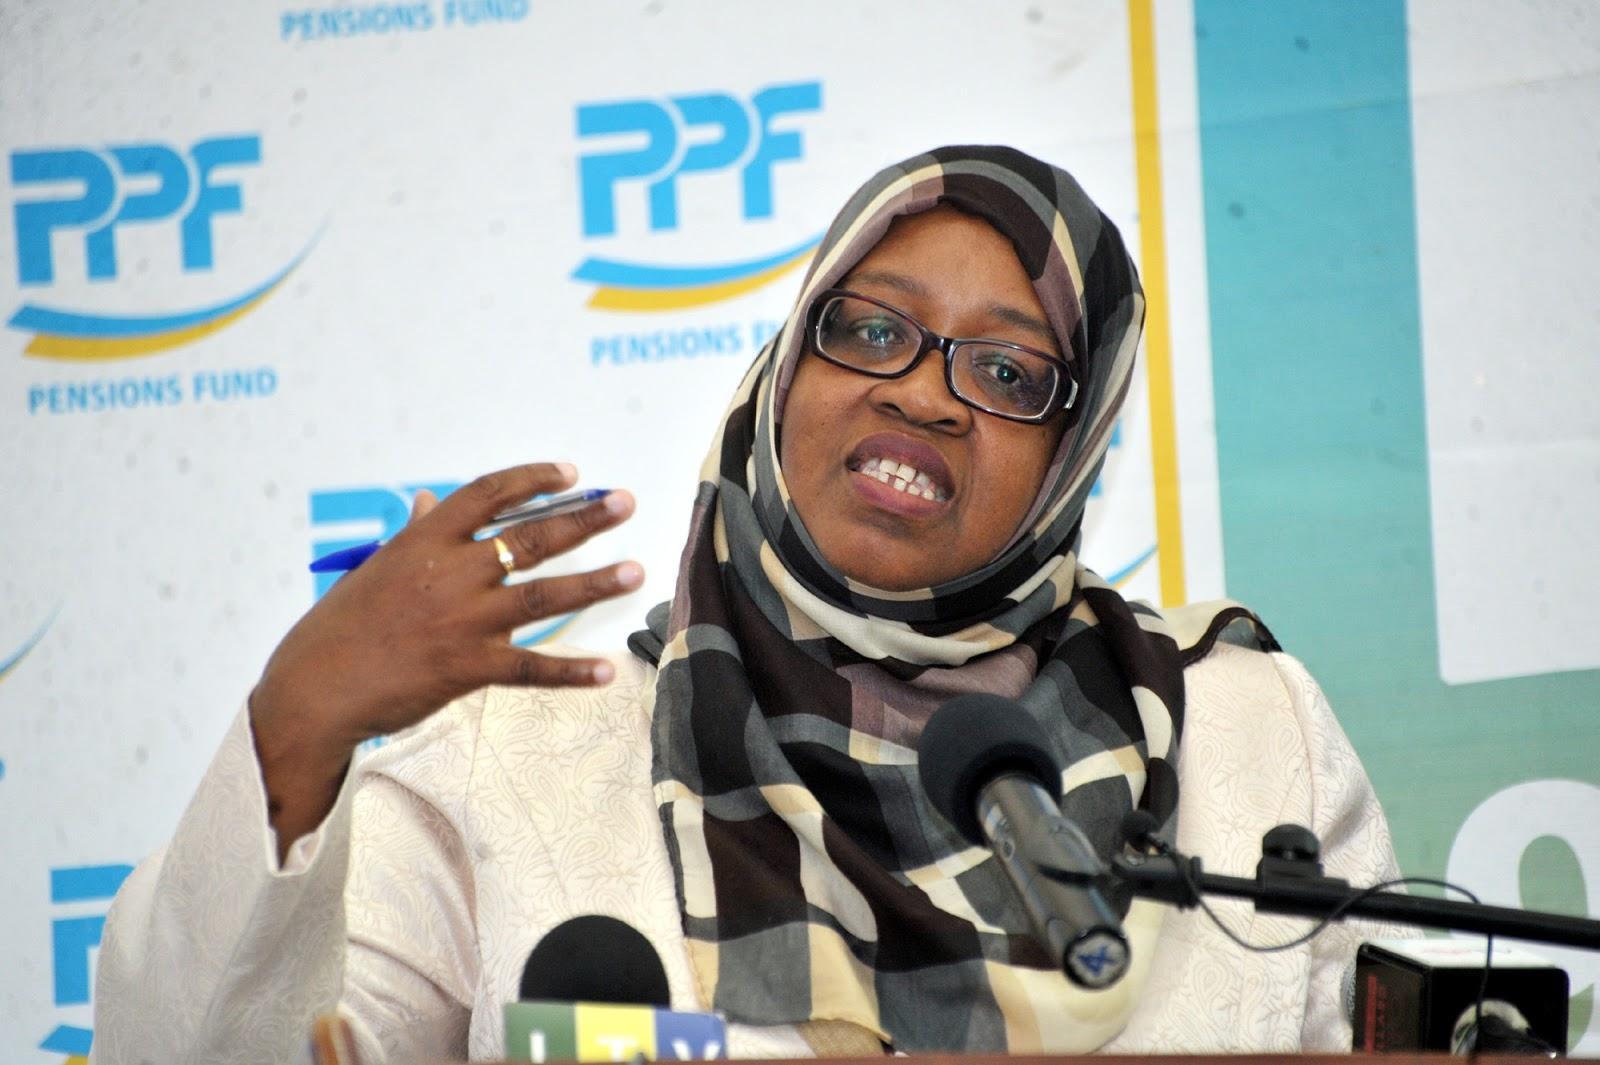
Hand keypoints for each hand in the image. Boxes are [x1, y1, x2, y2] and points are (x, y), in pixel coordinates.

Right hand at [249, 462, 641, 854]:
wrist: (314, 689)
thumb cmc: (341, 626)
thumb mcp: (376, 569)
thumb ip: (416, 536)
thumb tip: (432, 502)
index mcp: (425, 542)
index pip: (488, 495)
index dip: (533, 479)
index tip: (571, 472)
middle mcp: (450, 573)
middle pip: (529, 538)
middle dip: (584, 519)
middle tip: (626, 503)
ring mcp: (462, 621)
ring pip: (543, 596)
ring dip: (595, 584)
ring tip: (635, 572)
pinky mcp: (467, 668)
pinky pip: (531, 668)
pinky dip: (571, 671)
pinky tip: (606, 670)